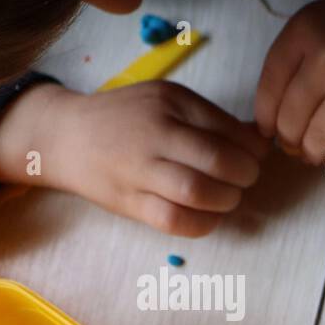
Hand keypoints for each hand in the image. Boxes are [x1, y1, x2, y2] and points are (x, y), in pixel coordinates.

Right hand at [0, 82, 267, 236]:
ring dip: (226, 201)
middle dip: (245, 177)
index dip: (254, 152)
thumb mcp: (166, 101)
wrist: (64, 135)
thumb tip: (260, 143)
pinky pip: (175, 220)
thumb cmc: (127, 119)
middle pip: (219, 161)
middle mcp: (155, 133)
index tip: (254, 159)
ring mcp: (139, 169)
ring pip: (197, 192)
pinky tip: (208, 217)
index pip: (231, 131)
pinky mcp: (129, 202)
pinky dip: (203, 224)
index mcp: (171, 103)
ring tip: (227, 198)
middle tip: (244, 180)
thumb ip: (210, 119)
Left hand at [255, 0, 324, 167]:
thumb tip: (280, 117)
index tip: (272, 132)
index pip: (269, 89)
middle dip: (292, 142)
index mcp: (308, 30)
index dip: (268, 119)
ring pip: (318, 141)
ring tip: (321, 153)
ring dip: (315, 154)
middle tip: (299, 148)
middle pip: (291, 121)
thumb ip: (305, 58)